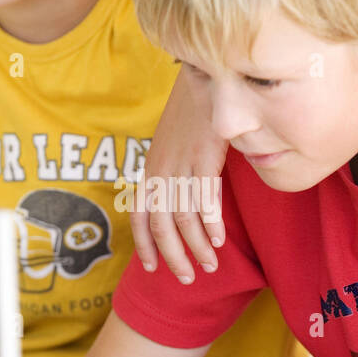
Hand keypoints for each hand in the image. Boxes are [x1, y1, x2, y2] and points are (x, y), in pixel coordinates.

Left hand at [130, 65, 227, 282]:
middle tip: (187, 279)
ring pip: (184, 219)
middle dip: (173, 257)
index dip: (144, 244)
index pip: (138, 216)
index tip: (152, 267)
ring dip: (196, 248)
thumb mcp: (172, 144)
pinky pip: (205, 201)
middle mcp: (160, 172)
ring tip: (210, 266)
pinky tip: (218, 240)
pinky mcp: (204, 159)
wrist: (202, 78)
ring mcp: (181, 166)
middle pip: (160, 226)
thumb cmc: (192, 112)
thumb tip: (181, 195)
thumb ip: (173, 171)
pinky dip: (211, 224)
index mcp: (150, 170)